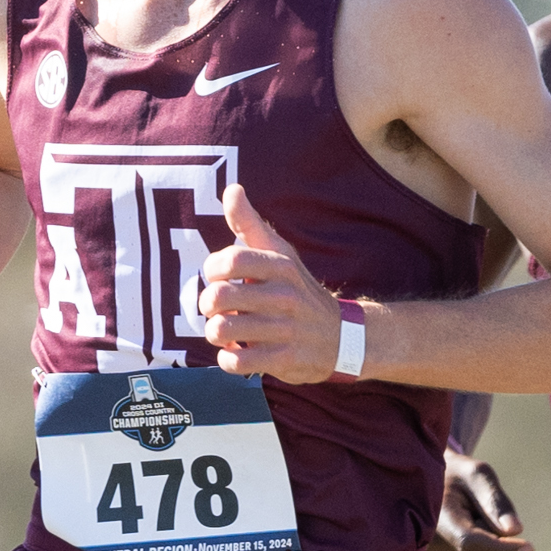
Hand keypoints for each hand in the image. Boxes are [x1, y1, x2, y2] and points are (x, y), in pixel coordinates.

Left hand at [200, 184, 345, 382]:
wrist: (342, 336)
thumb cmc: (297, 289)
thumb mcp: (280, 253)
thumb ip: (249, 223)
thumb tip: (232, 189)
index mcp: (281, 265)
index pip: (228, 260)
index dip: (212, 269)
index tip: (220, 276)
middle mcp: (285, 295)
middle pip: (217, 298)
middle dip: (208, 305)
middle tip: (218, 308)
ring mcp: (286, 329)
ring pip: (222, 331)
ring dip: (216, 333)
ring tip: (227, 330)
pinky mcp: (285, 360)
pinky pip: (236, 362)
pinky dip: (228, 359)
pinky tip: (238, 351)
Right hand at [426, 449, 533, 550]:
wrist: (426, 490)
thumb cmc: (455, 477)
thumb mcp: (477, 475)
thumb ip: (495, 500)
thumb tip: (514, 530)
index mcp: (432, 518)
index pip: (470, 542)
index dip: (502, 548)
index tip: (530, 549)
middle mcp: (424, 550)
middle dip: (494, 535)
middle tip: (475, 513)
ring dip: (488, 550)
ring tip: (467, 526)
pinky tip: (468, 546)